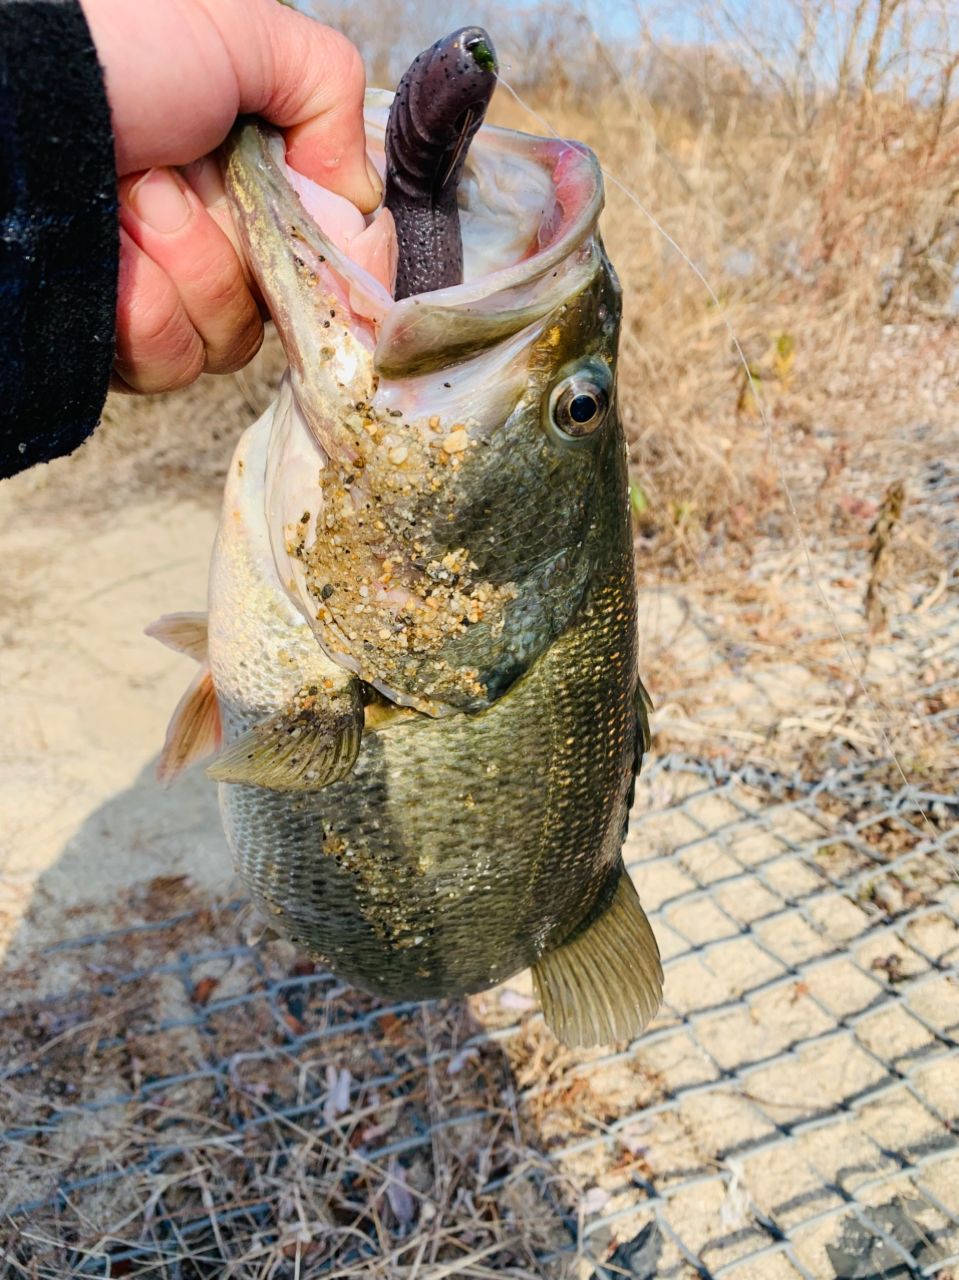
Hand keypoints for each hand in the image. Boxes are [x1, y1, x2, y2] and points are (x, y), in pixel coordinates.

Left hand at [81, 0, 379, 393]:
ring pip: (232, 341)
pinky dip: (146, 310)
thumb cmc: (109, 42)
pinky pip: (173, 362)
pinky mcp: (114, 341)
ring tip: (132, 194)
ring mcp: (160, 294)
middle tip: (180, 172)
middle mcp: (209, 237)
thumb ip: (328, 93)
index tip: (330, 233)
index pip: (331, 250)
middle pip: (289, 305)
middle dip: (245, 244)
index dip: (340, 254)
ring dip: (191, 267)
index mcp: (245, 171)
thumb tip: (360, 202)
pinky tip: (110, 247)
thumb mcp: (240, 27)